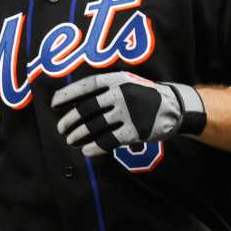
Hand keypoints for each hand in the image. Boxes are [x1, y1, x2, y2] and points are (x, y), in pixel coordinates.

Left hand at [51, 72, 205, 156]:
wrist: (176, 107)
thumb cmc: (144, 95)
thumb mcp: (127, 82)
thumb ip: (105, 89)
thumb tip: (72, 102)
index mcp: (117, 80)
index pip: (87, 86)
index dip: (68, 95)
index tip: (54, 104)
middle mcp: (122, 95)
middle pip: (86, 109)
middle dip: (69, 120)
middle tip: (61, 128)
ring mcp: (129, 113)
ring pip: (94, 126)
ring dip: (78, 135)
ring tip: (70, 140)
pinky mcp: (135, 131)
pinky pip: (108, 141)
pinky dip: (94, 147)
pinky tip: (86, 151)